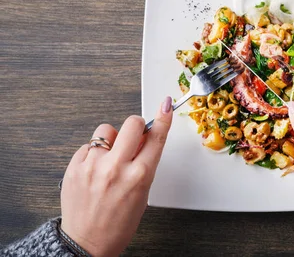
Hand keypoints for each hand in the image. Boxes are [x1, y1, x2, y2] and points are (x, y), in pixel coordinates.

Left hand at [60, 97, 172, 256]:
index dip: (163, 118)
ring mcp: (93, 166)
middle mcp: (116, 168)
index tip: (165, 105)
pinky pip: (88, 145)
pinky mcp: (74, 167)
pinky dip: (94, 153)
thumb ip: (145, 163)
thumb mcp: (143, 193)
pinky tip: (96, 169)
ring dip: (112, 139)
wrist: (86, 242)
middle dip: (136, 127)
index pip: (156, 137)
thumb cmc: (117, 223)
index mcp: (139, 176)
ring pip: (107, 130)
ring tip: (110, 158)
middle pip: (132, 123)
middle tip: (134, 137)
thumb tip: (145, 138)